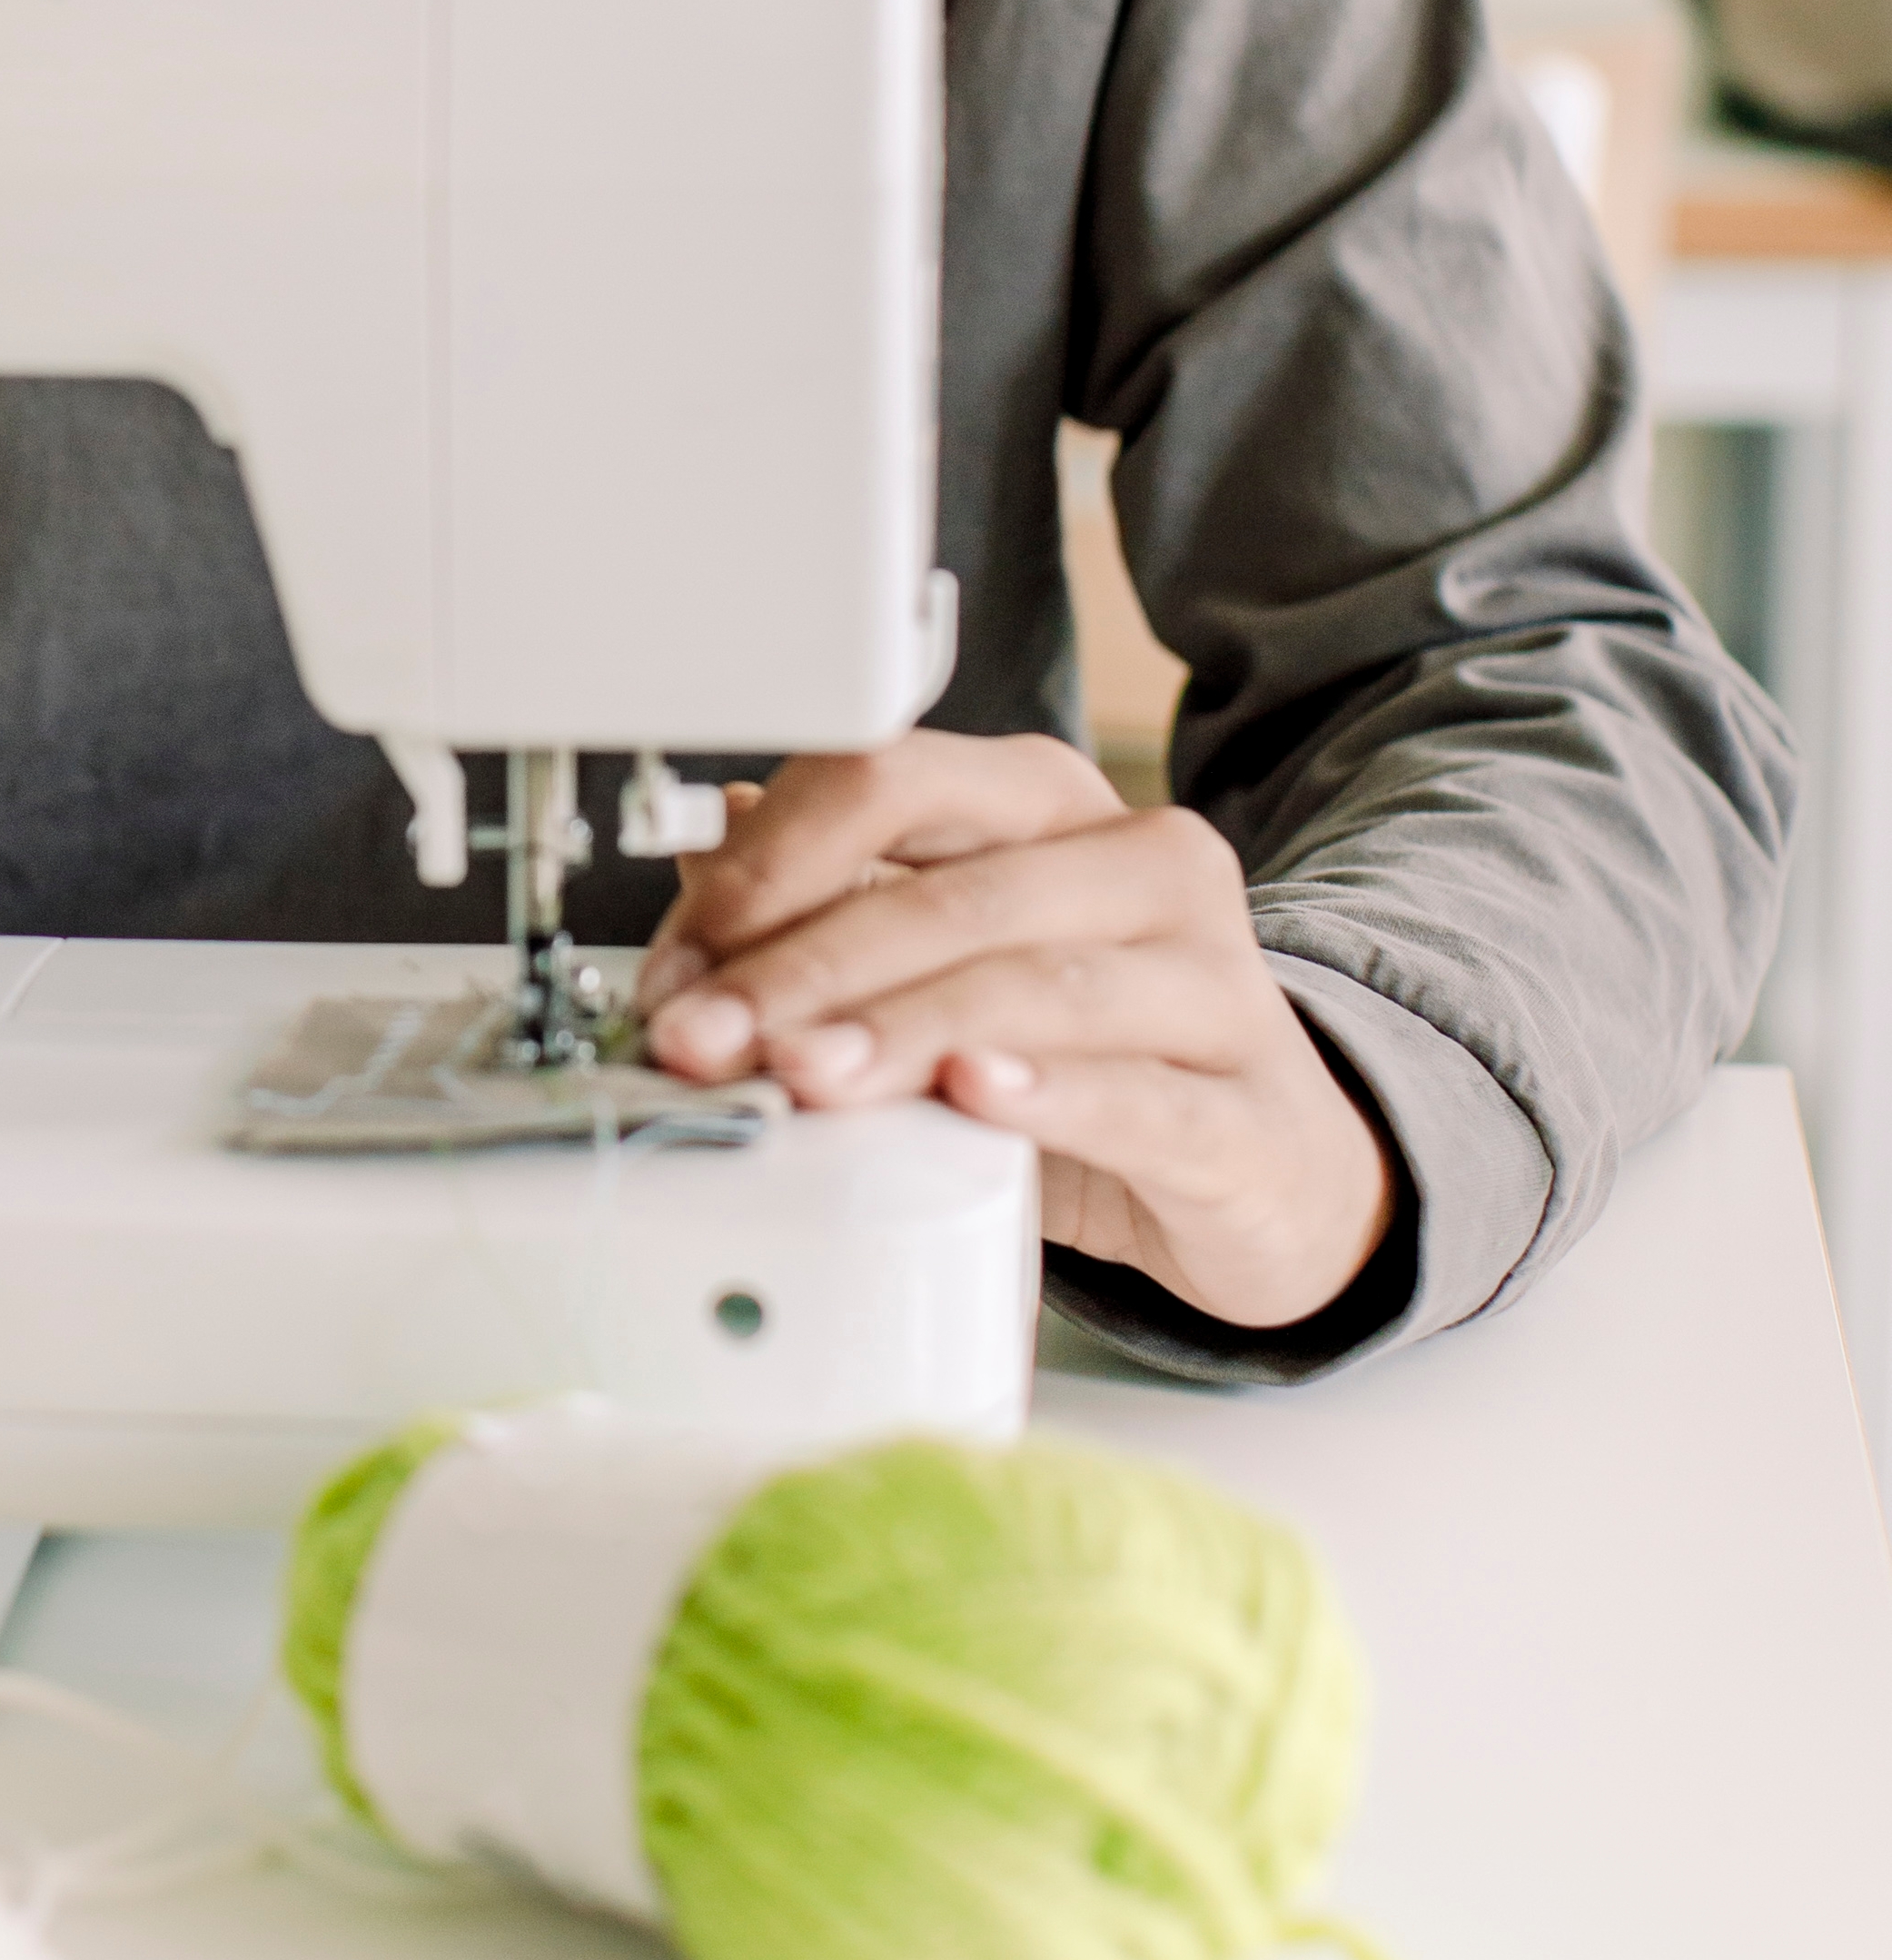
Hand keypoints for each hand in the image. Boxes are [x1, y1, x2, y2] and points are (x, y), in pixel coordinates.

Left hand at [634, 733, 1394, 1334]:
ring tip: (801, 1074)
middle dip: (802, 967)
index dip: (768, 867)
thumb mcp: (952, 971)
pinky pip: (1139, 1096)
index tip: (683, 959)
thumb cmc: (1097, 1057)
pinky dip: (1046, 1095)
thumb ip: (834, 915)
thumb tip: (701, 864)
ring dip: (896, 1031)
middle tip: (705, 1037)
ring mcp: (1212, 985)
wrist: (1277, 1178)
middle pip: (949, 892)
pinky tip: (972, 1095)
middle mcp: (1144, 867)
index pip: (890, 781)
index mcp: (1051, 806)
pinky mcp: (1248, 1114)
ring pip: (1033, 986)